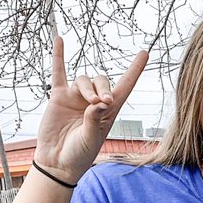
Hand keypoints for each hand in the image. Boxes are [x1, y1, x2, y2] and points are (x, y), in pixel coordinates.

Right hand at [32, 36, 148, 184]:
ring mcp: (76, 98)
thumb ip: (94, 120)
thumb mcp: (91, 139)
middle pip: (102, 81)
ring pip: (83, 80)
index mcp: (108, 112)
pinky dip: (59, 57)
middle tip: (102, 102)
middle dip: (103, 88)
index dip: (134, 70)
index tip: (145, 53)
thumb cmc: (79, 155)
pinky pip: (58, 72)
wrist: (58, 163)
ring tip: (89, 102)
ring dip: (87, 88)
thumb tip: (100, 101)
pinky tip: (59, 40)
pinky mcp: (59, 97)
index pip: (124, 87)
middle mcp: (93, 102)